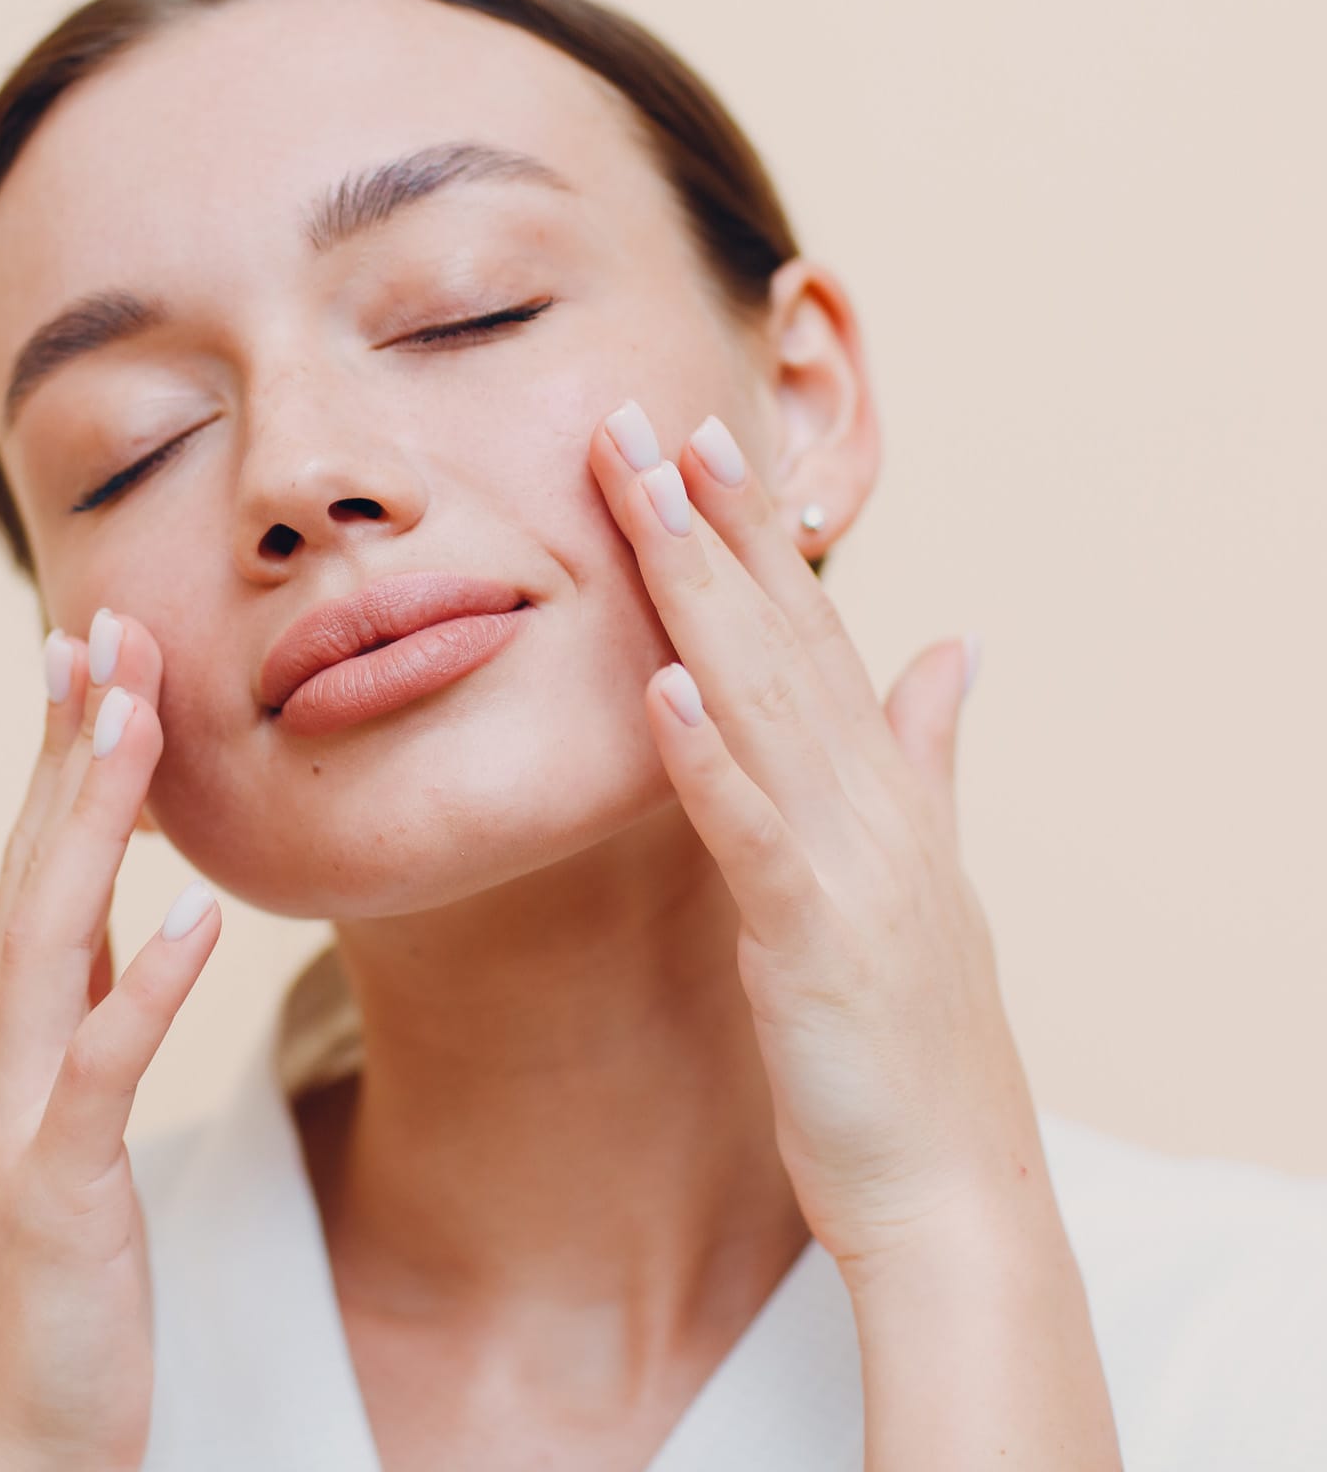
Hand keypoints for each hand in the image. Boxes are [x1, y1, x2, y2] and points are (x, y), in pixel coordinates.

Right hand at [0, 609, 221, 1471]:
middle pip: (32, 868)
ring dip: (91, 823)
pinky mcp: (55, 1187)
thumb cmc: (58, 1270)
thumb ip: (85, 1007)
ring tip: (137, 720)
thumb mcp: (70, 1112)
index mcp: (6, 1029)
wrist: (19, 1437)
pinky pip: (103, 1069)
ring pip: (48, 938)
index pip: (34, 863)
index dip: (61, 755)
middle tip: (104, 628)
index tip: (90, 652)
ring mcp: (10, 1114)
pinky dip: (145, 985)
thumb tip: (131, 911)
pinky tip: (201, 915)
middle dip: (71, 746)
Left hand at [589, 400, 1049, 1282]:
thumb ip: (930, 750)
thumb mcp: (925, 870)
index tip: (703, 438)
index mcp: (881, 780)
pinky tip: (659, 684)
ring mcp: (848, 860)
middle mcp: (870, 797)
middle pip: (778, 633)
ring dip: (703, 592)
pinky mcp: (812, 935)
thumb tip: (953, 646)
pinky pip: (749, 832)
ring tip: (652, 493)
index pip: (809, 626)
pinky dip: (707, 755)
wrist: (952, 1185)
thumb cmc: (913, 1031)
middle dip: (713, 521)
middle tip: (648, 416)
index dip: (757, 529)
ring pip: (762, 698)